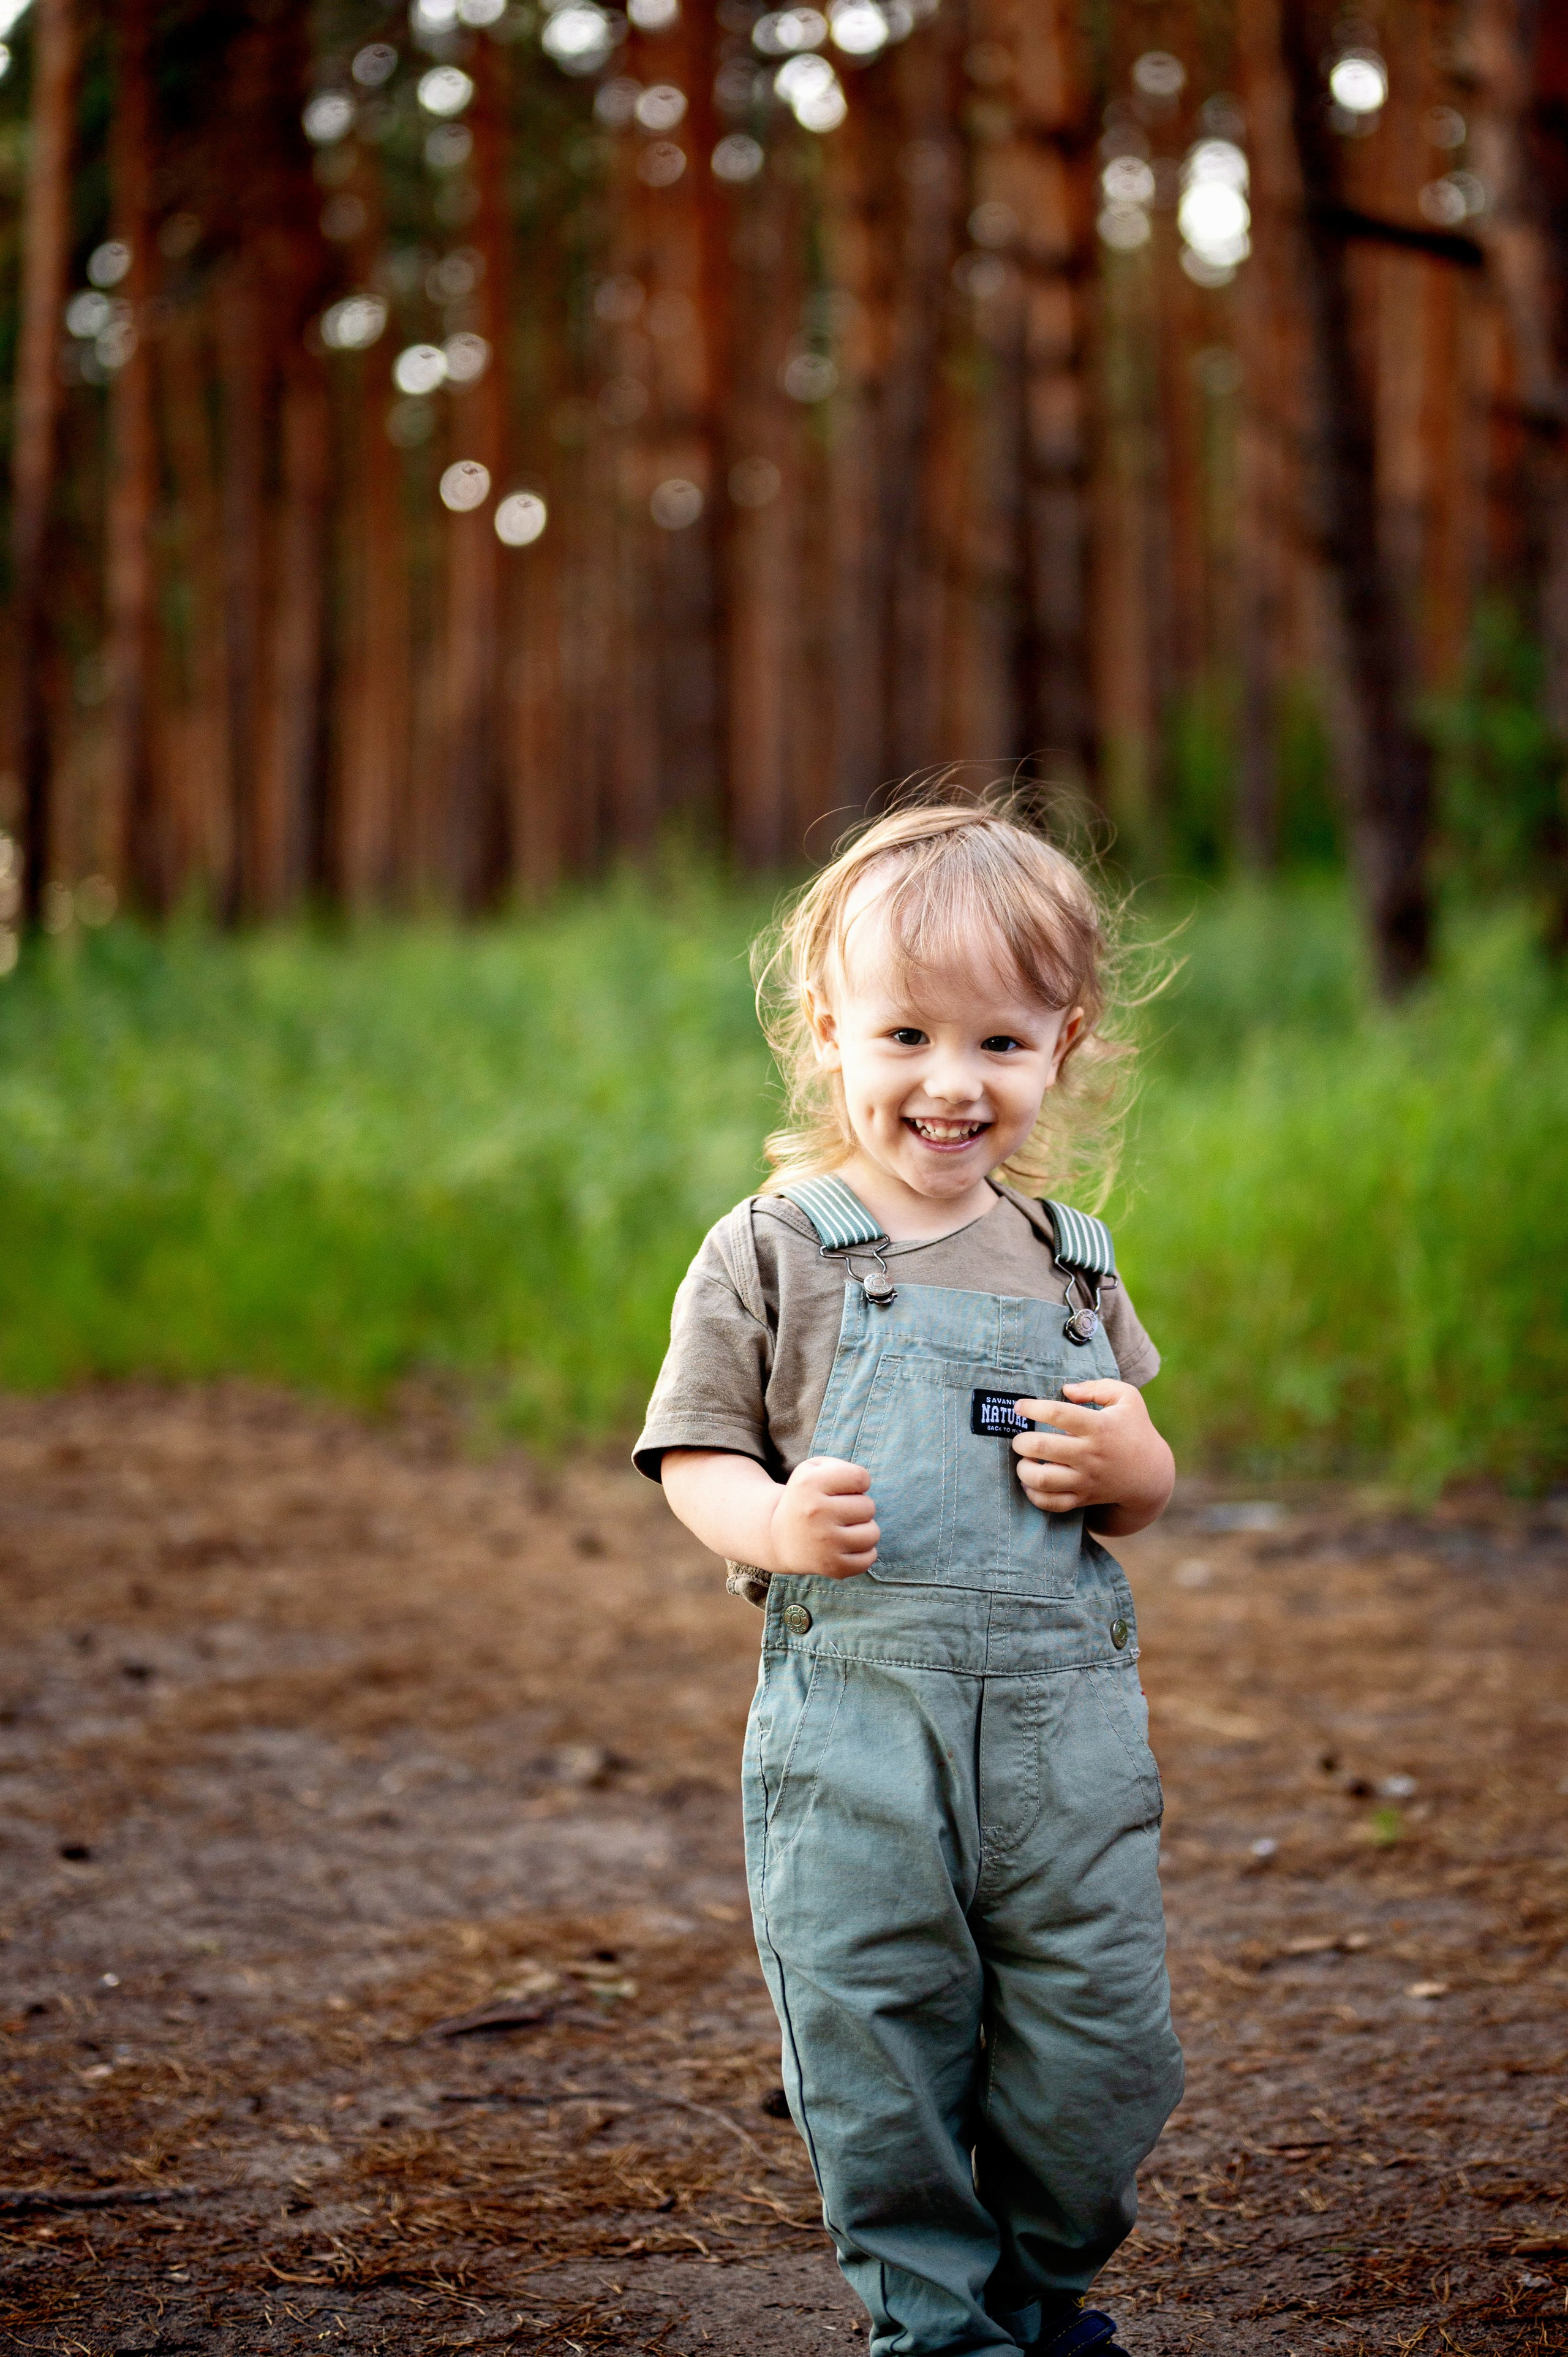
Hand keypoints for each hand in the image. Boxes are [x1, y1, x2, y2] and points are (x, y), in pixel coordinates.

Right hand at [769, 1456, 878, 1579]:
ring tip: (845, 1529)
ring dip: (864, 1531)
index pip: (860, 1477)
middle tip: (839, 1513)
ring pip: (873, 1533)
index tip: (844, 1490)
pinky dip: (864, 1553)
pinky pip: (869, 1558)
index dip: (858, 1482)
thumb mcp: (811, 1471)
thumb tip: (864, 1485)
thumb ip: (840, 1467)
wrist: (777, 1538)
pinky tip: (847, 1547)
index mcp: (809, 1484)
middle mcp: (815, 1512)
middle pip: (869, 1506)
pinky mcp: (831, 1566)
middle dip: (859, 1507)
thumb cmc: (805, 1499)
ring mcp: (824, 1542)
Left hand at [1011, 1380, 1173, 1534]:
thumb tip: (1066, 1390)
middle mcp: (1089, 1454)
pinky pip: (1051, 1503)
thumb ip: (1097, 1387)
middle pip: (1042, 1447)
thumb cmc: (1134, 1429)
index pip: (1058, 1414)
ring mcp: (1086, 1479)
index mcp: (1098, 1426)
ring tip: (1023, 1460)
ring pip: (1042, 1479)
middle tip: (1019, 1437)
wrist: (1150, 1474)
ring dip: (1023, 1469)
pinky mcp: (1083, 1498)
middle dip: (1021, 1441)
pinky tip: (1030, 1482)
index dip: (1032, 1408)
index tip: (1019, 1406)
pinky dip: (1034, 1495)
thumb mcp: (1127, 1398)